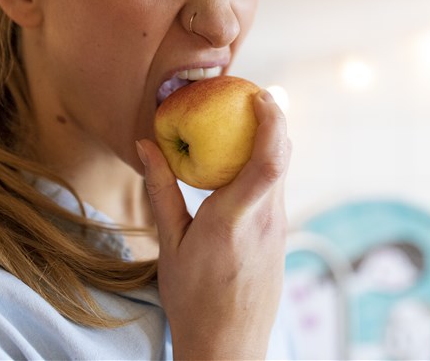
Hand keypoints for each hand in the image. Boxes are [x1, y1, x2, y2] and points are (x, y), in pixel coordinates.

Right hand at [137, 90, 289, 359]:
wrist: (228, 347)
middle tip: (250, 93)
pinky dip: (264, 168)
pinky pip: (277, 191)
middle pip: (283, 157)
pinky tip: (240, 167)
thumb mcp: (170, 245)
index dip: (272, 122)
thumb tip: (146, 144)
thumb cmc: (192, 299)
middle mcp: (265, 222)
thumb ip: (161, 191)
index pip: (268, 161)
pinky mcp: (281, 238)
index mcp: (233, 220)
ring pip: (282, 173)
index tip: (260, 94)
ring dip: (268, 143)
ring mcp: (278, 230)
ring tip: (241, 123)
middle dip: (273, 119)